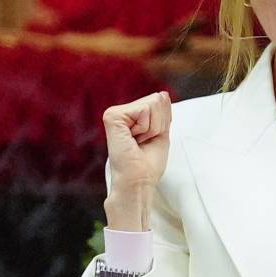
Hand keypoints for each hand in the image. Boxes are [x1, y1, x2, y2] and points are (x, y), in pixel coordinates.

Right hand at [102, 90, 170, 227]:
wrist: (138, 181)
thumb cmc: (147, 165)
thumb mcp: (160, 133)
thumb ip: (162, 113)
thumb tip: (163, 94)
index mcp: (130, 117)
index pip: (158, 102)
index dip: (162, 123)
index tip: (149, 141)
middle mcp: (120, 113)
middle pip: (156, 100)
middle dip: (158, 124)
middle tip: (144, 142)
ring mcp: (115, 113)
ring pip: (152, 104)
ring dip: (153, 127)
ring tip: (139, 142)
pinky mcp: (112, 116)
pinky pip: (144, 110)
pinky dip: (147, 128)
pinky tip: (134, 140)